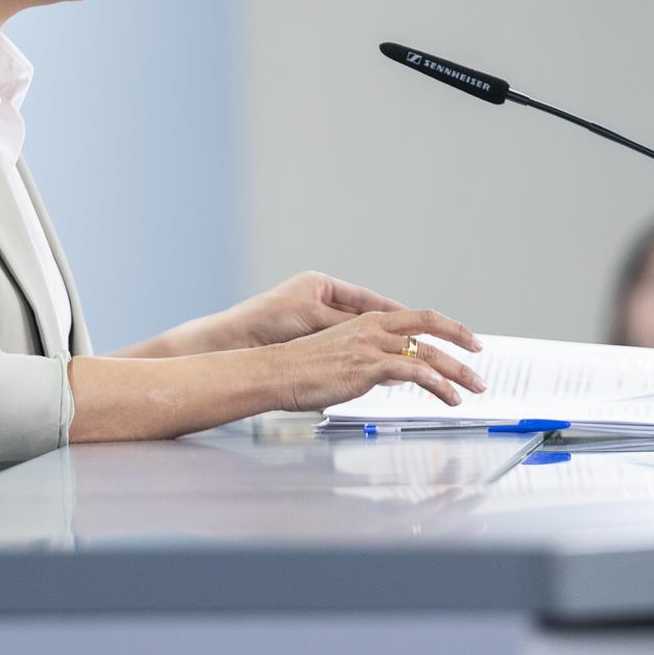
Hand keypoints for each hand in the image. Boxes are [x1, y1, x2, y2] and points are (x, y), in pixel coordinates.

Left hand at [221, 270, 408, 348]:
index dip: (395, 310)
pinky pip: (343, 349)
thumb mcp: (312, 316)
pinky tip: (374, 368)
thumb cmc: (265, 320)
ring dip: (376, 347)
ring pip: (357, 335)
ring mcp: (314, 322)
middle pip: (366, 317)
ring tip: (402, 358)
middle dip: (391, 330)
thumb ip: (345, 325)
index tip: (418, 319)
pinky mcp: (308, 343)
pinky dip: (359, 358)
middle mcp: (319, 302)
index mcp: (320, 286)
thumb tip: (375, 332)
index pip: (367, 299)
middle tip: (419, 342)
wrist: (234, 340)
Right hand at [270, 309, 485, 410]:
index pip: (420, 317)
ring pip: (427, 353)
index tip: (467, 340)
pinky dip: (436, 384)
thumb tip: (399, 374)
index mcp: (369, 321)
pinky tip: (448, 397)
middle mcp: (374, 327)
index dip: (449, 327)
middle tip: (481, 362)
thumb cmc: (304, 371)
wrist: (277, 372)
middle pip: (431, 327)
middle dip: (462, 344)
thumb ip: (375, 363)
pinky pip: (413, 372)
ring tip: (472, 390)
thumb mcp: (346, 360)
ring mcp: (372, 345)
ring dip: (456, 373)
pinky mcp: (368, 366)